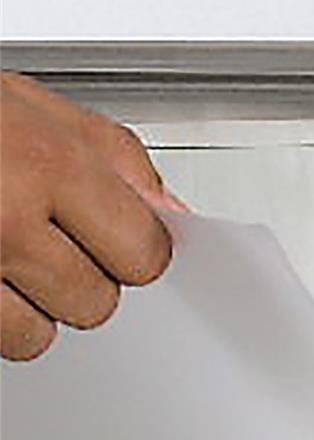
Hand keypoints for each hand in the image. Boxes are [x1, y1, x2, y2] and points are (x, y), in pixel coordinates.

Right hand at [1, 72, 184, 360]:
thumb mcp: (28, 102)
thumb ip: (113, 158)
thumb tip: (170, 214)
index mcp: (45, 164)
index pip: (144, 255)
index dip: (134, 249)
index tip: (120, 240)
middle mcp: (2, 222)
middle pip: (94, 304)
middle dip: (78, 276)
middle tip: (43, 236)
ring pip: (37, 338)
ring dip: (26, 307)